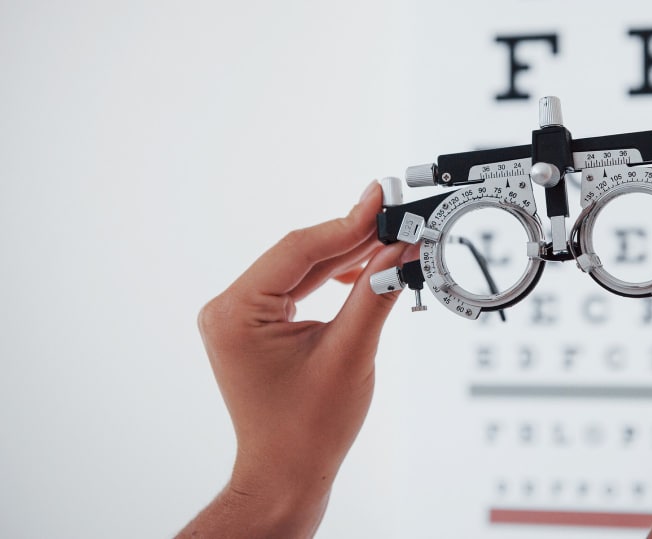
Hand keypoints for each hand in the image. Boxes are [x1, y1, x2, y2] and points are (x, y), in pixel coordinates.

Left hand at [178, 181, 405, 537]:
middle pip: (300, 255)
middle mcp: (229, 309)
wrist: (287, 474)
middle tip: (395, 216)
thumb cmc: (308, 429)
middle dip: (351, 238)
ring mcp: (240, 317)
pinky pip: (297, 287)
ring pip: (301, 269)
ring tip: (390, 242)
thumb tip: (400, 249)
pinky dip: (332, 279)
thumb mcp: (350, 353)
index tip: (381, 199)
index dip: (346, 223)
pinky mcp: (255, 325)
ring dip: (345, 257)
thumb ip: (375, 293)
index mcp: (236, 313)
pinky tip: (364, 272)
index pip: (298, 250)